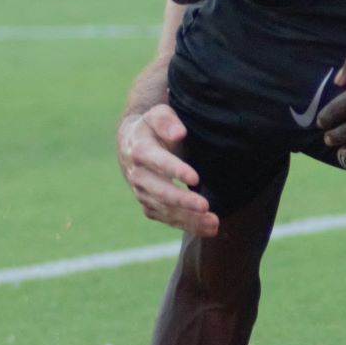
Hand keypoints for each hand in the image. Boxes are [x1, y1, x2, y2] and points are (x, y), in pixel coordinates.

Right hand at [118, 104, 214, 236]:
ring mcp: (142, 193)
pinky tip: (208, 228)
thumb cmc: (153, 128)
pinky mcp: (149, 206)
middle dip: (182, 200)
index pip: (157, 162)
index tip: (195, 178)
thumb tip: (178, 133)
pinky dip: (187, 225)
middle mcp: (138, 175)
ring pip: (165, 210)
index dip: (175, 170)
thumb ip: (167, 121)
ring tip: (213, 222)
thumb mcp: (158, 115)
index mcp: (140, 150)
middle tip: (205, 206)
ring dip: (189, 218)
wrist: (132, 145)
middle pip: (160, 191)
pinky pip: (167, 219)